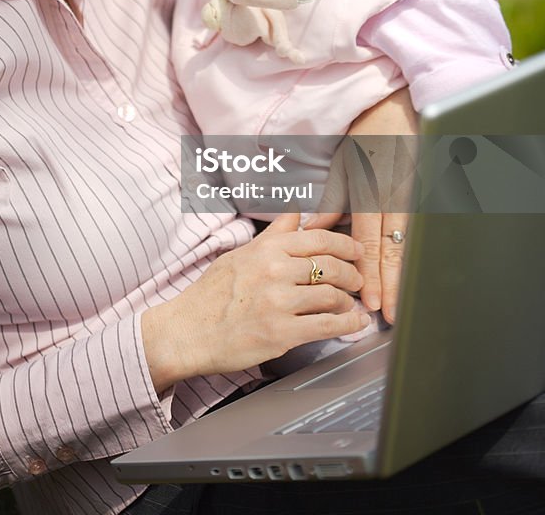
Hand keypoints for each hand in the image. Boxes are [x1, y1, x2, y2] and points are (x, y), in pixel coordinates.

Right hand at [142, 213, 365, 392]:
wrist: (187, 332)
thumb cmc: (211, 295)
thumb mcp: (241, 254)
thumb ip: (274, 234)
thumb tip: (295, 210)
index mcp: (267, 249)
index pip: (318, 238)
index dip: (345, 245)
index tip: (356, 251)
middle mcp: (275, 271)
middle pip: (331, 266)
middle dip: (352, 274)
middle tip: (358, 280)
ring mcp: (279, 303)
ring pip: (332, 296)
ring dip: (349, 301)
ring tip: (351, 304)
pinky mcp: (282, 333)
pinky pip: (327, 326)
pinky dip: (348, 324)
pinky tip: (355, 324)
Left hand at [305, 88, 417, 323]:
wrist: (401, 108)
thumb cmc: (368, 136)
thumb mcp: (343, 164)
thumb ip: (331, 200)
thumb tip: (312, 230)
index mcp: (370, 191)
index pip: (369, 243)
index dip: (371, 276)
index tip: (370, 304)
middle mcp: (395, 199)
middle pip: (393, 251)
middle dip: (392, 287)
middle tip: (391, 317)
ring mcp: (416, 197)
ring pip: (411, 245)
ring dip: (406, 276)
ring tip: (405, 304)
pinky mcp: (428, 196)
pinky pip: (422, 232)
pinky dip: (417, 255)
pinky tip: (416, 275)